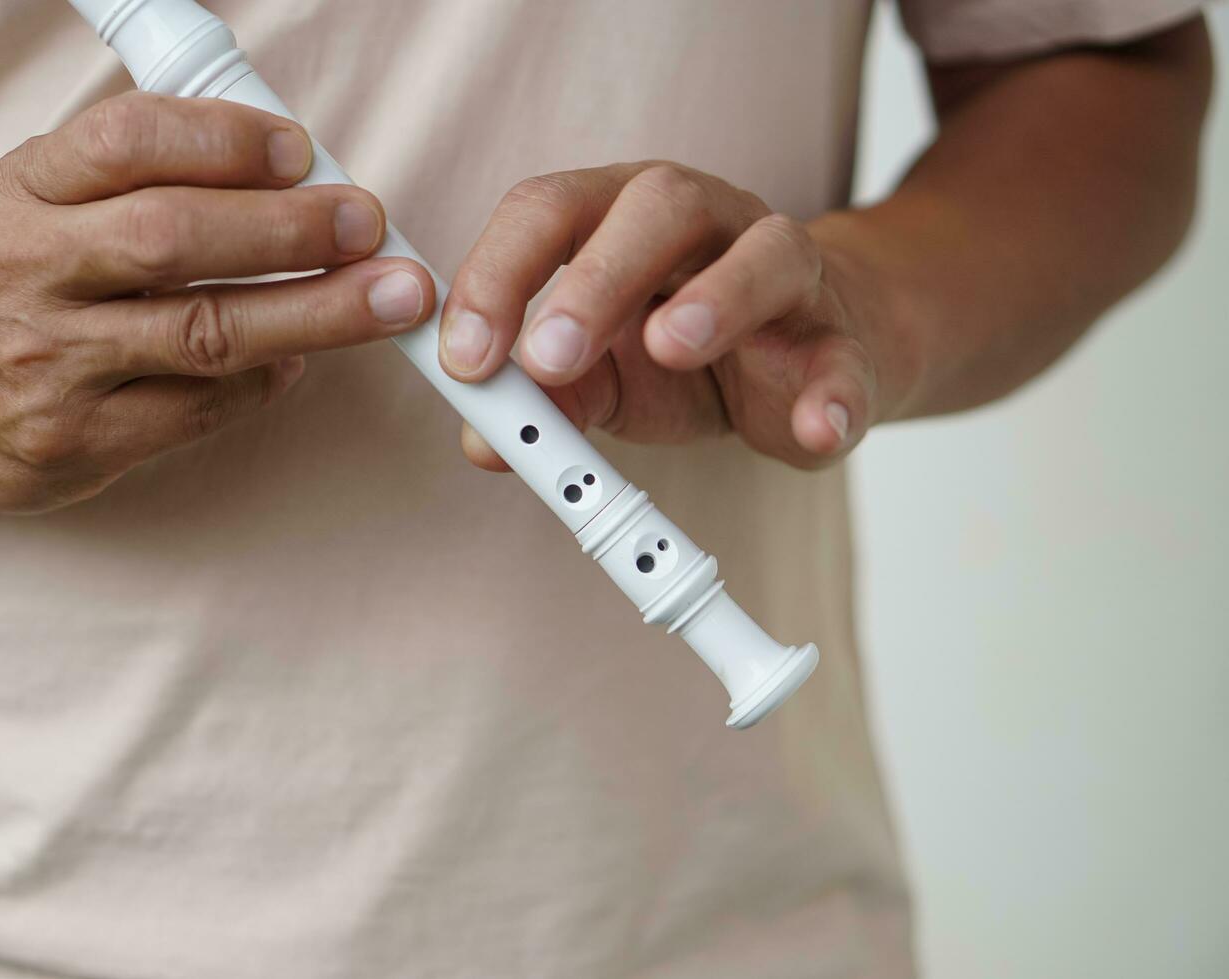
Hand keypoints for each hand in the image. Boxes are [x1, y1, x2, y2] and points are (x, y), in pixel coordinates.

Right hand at [0, 93, 433, 511]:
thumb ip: (140, 177)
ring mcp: (50, 366)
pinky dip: (265, 382)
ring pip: (202, 334)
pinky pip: (198, 410)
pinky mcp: (76, 442)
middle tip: (370, 224)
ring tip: (392, 299)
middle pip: (174, 239)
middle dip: (290, 228)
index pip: (125, 141)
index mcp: (22, 193)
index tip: (301, 149)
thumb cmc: (8, 283)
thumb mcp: (41, 201)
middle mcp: (28, 274)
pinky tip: (303, 359)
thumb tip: (293, 173)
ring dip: (315, 312)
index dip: (224, 139)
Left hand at [438, 162, 907, 470]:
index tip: (463, 359)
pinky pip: (846, 358)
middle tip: (548, 358)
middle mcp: (708, 221)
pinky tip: (813, 424)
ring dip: (718, 297)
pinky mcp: (843, 341)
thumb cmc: (679, 350)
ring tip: (672, 347)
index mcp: (622, 215)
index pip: (550, 209)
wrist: (806, 359)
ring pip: (768, 253)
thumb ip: (544, 397)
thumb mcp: (601, 372)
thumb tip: (479, 440)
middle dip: (595, 280)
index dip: (498, 274)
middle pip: (658, 206)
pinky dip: (832, 393)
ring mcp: (786, 273)